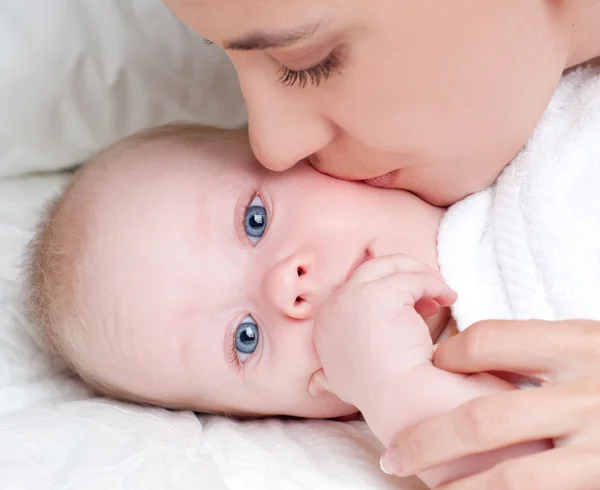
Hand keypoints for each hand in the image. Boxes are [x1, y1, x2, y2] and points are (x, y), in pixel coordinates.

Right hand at [310, 254, 455, 406]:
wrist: (396, 401)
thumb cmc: (380, 396)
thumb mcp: (341, 383)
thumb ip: (327, 378)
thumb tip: (315, 384)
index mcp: (325, 322)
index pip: (358, 288)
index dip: (387, 291)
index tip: (413, 308)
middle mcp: (335, 304)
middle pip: (374, 268)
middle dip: (405, 274)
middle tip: (433, 295)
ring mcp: (355, 296)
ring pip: (393, 266)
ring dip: (422, 276)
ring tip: (444, 296)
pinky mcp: (381, 293)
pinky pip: (414, 278)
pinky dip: (435, 284)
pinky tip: (449, 299)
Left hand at [381, 319, 599, 489]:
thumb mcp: (590, 343)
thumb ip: (539, 350)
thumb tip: (460, 358)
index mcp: (578, 344)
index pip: (487, 341)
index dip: (448, 355)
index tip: (430, 369)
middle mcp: (587, 393)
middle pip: (484, 418)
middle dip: (428, 441)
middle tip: (393, 457)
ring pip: (512, 478)